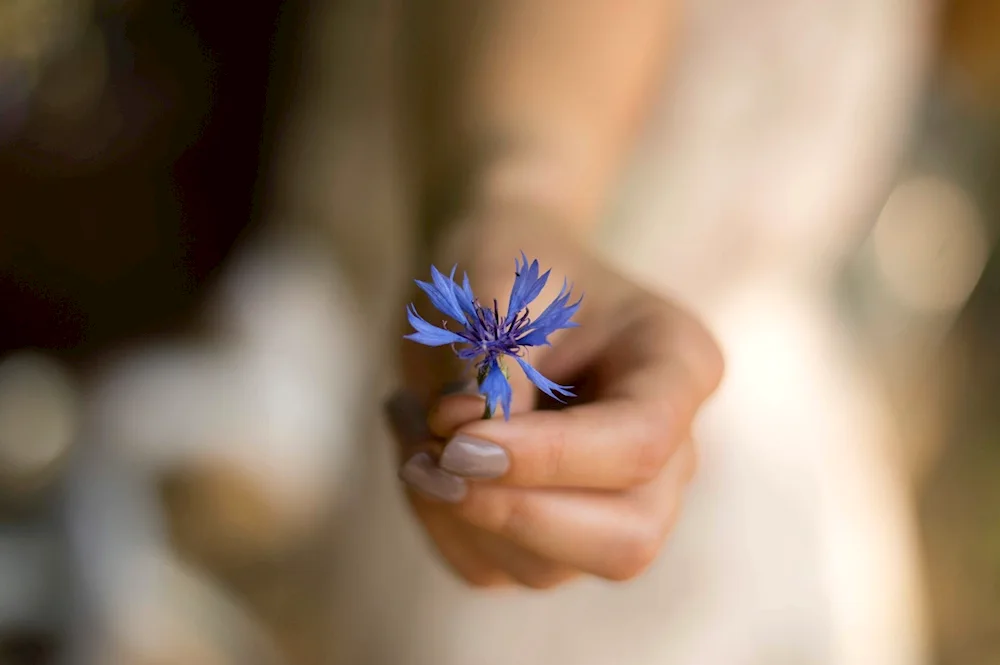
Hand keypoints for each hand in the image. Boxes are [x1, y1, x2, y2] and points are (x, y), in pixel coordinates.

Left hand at [385, 215, 723, 587]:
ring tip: (409, 417)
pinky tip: (416, 446)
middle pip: (627, 539)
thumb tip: (461, 442)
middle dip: (514, 512)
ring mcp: (613, 500)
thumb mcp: (488, 277)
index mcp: (675, 364)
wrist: (489, 279)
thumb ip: (484, 357)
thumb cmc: (501, 262)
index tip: (455, 437)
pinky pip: (491, 567)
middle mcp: (665, 448)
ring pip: (547, 566)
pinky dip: (435, 519)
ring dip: (452, 508)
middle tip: (425, 458)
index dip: (547, 457)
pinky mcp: (551, 532)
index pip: (637, 444)